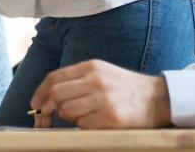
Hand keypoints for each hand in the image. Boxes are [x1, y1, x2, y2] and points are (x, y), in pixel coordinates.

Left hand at [30, 59, 170, 128]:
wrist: (158, 99)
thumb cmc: (126, 87)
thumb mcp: (102, 73)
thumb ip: (78, 79)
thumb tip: (49, 94)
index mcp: (91, 67)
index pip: (54, 77)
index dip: (40, 92)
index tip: (36, 104)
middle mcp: (96, 81)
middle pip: (57, 95)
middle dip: (49, 108)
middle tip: (50, 116)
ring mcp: (104, 100)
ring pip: (68, 112)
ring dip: (70, 118)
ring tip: (84, 116)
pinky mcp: (111, 119)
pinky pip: (84, 126)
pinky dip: (84, 127)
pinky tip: (96, 123)